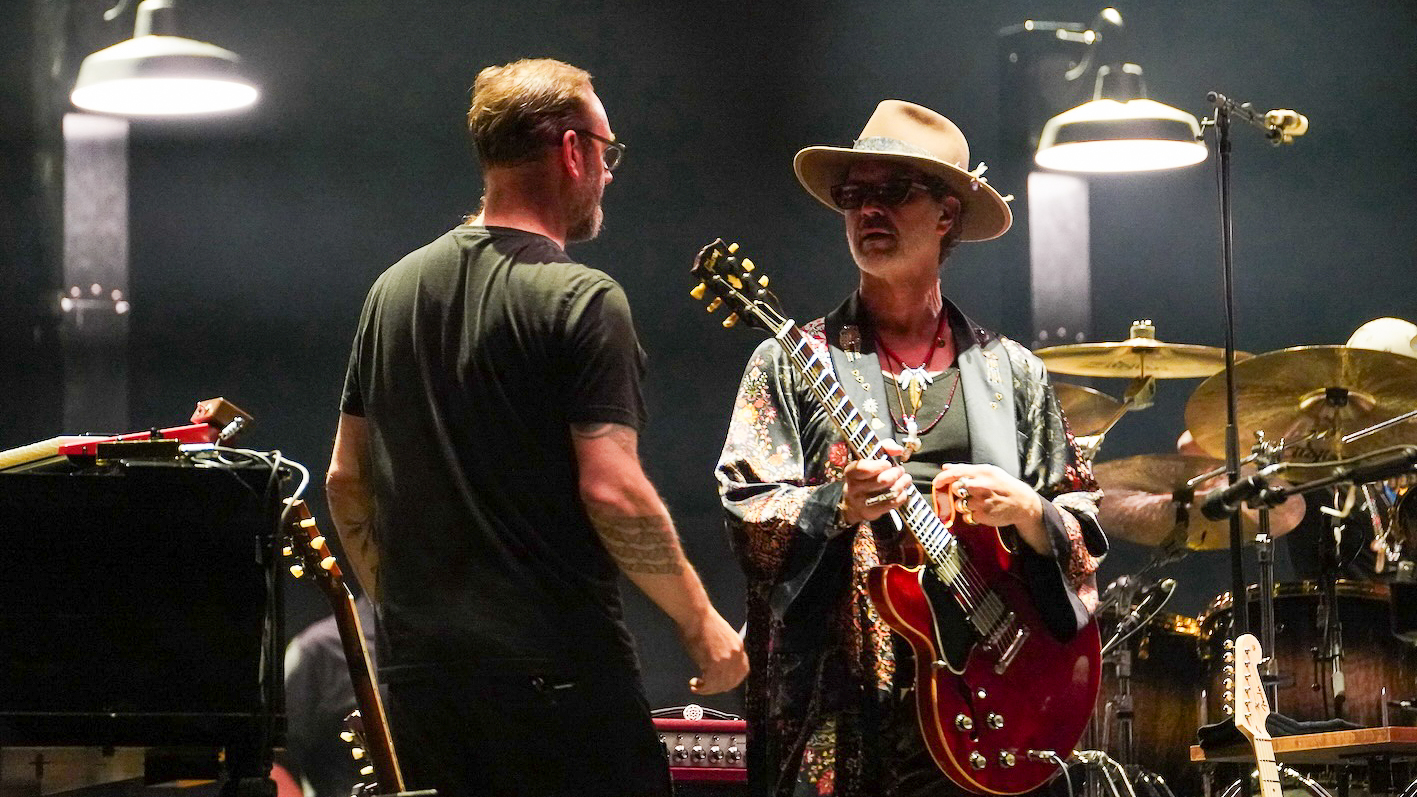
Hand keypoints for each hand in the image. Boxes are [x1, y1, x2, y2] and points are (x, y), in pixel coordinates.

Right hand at [680, 609, 748, 694]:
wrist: (695, 615)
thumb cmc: (701, 622)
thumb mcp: (720, 637)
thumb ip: (723, 652)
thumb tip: (716, 667)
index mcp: (739, 645)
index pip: (743, 670)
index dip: (733, 681)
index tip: (723, 684)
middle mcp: (736, 654)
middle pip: (733, 681)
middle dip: (719, 688)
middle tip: (707, 688)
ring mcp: (726, 659)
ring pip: (721, 684)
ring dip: (708, 689)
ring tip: (697, 686)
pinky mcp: (714, 663)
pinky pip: (710, 683)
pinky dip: (702, 688)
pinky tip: (694, 685)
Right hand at [839, 439, 912, 524]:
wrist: (853, 503)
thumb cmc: (865, 476)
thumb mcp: (869, 459)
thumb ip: (883, 448)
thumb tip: (898, 449)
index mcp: (851, 472)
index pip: (862, 468)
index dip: (878, 465)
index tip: (888, 463)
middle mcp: (854, 487)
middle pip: (881, 481)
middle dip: (895, 473)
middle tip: (900, 470)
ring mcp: (862, 502)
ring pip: (888, 493)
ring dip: (901, 484)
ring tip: (905, 478)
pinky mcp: (871, 512)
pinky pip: (892, 504)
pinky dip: (901, 496)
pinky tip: (903, 491)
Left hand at [933, 463, 1048, 553]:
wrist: (1022, 503)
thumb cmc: (1003, 485)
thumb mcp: (988, 471)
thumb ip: (965, 469)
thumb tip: (945, 467)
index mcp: (982, 472)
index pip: (956, 473)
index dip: (942, 478)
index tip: (936, 483)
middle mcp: (981, 486)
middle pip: (955, 489)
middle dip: (956, 492)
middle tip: (965, 493)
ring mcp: (982, 502)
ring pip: (959, 504)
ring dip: (963, 505)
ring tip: (976, 502)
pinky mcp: (983, 516)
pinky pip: (967, 516)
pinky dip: (970, 515)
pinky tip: (981, 510)